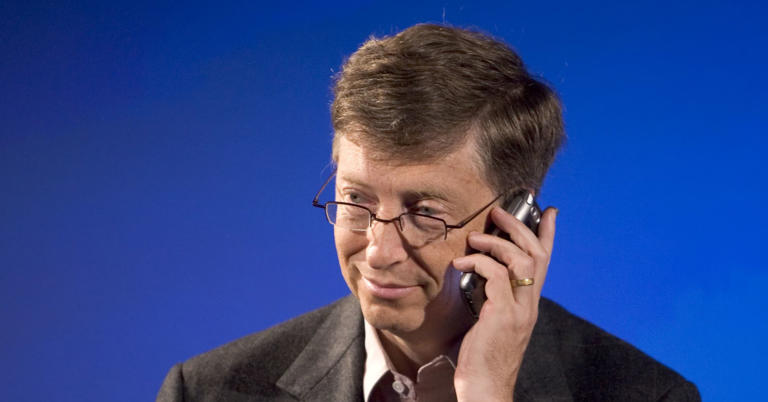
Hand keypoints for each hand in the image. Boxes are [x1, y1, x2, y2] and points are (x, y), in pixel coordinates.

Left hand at [451, 206, 556, 401]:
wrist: (486, 388)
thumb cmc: (484, 357)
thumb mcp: (493, 321)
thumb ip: (495, 297)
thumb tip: (480, 272)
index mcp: (529, 304)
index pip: (546, 262)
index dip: (548, 235)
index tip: (548, 211)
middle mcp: (530, 305)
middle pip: (536, 254)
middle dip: (520, 226)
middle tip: (499, 211)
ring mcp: (520, 310)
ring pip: (521, 260)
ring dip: (496, 242)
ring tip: (475, 237)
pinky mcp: (503, 315)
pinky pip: (496, 275)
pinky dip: (478, 262)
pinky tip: (460, 263)